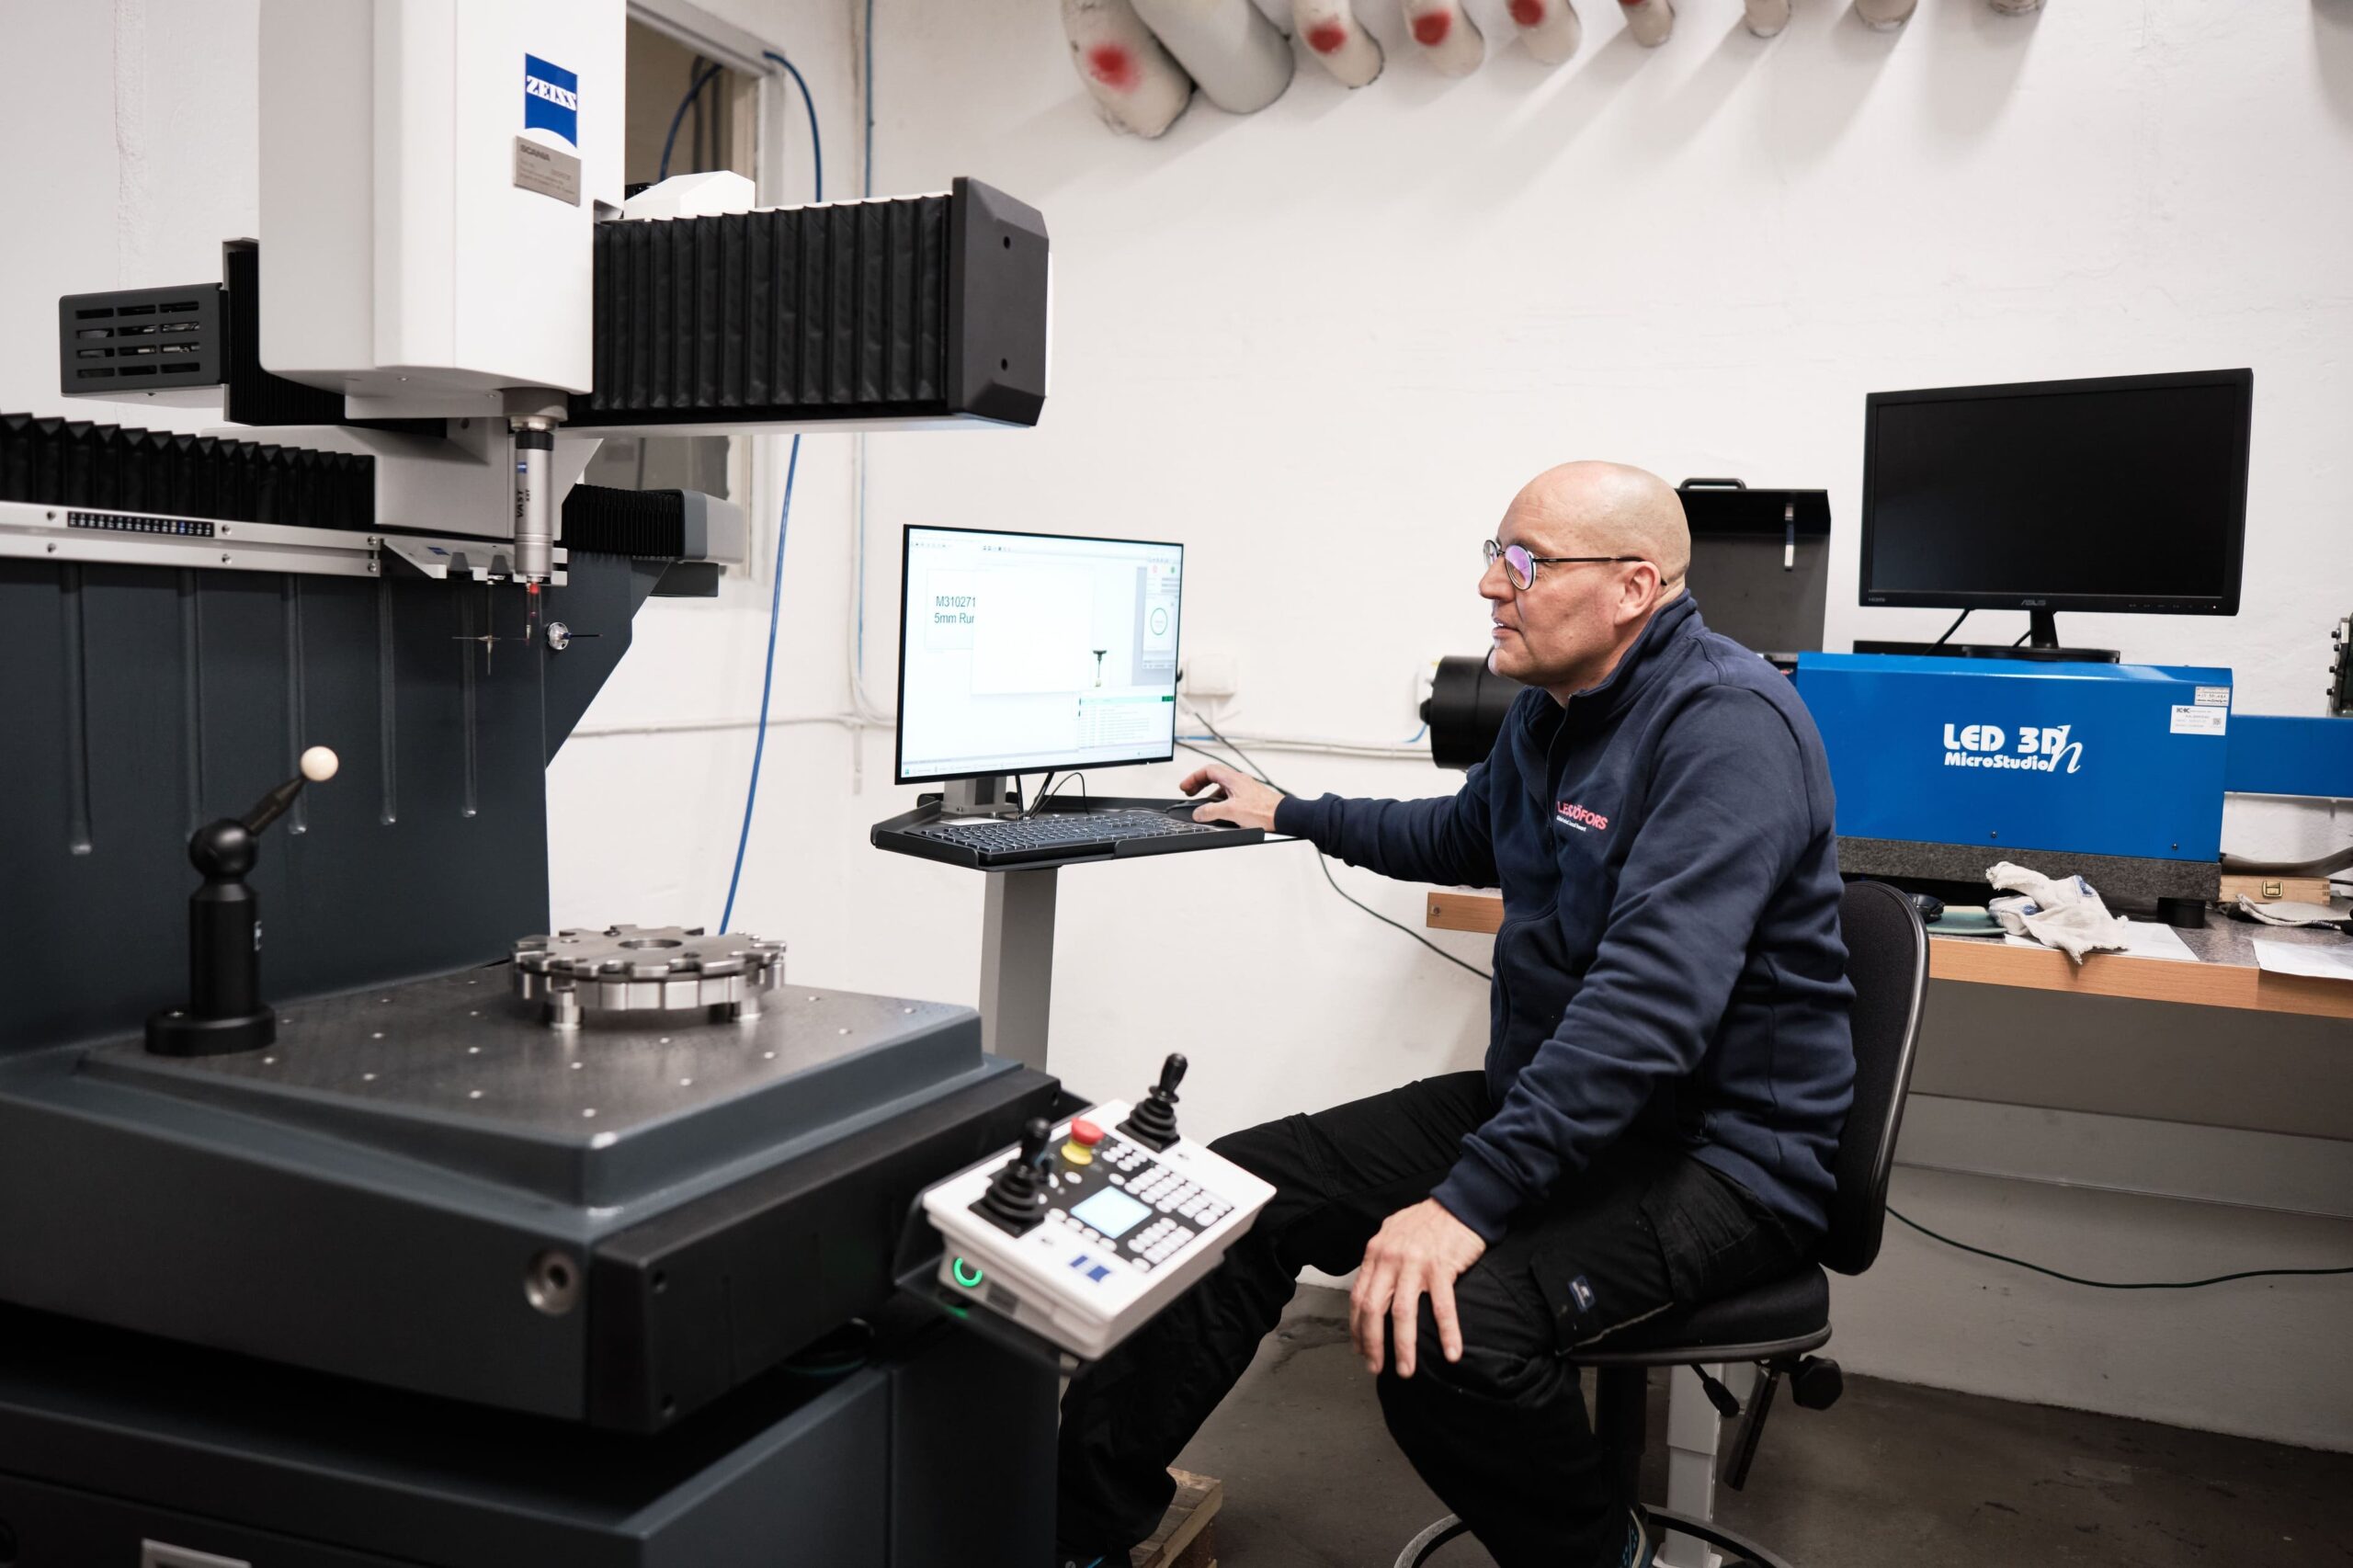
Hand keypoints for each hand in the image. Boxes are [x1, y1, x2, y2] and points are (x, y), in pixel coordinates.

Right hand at [1177, 761, 1283, 830]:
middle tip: (1190, 793)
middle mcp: (1239, 781)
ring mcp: (1245, 789)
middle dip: (1199, 784)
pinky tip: (1221, 813)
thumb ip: (1211, 811)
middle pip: (1214, 776)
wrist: (1284, 817)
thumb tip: (1198, 813)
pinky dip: (1221, 801)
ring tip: (1204, 805)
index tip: (1185, 787)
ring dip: (1210, 793)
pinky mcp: (1250, 798)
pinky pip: (1230, 795)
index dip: (1193, 778)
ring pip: (1222, 787)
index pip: (1208, 770)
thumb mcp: (1231, 811)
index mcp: (1233, 779)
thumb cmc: (1264, 811)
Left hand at [1350, 1199, 1486, 1377]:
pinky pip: (1443, 1307)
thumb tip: (1371, 1285)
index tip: (1360, 1350)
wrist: (1460, 1203)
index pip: (1358, 1297)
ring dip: (1404, 1347)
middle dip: (1373, 1343)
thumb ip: (1381, 1259)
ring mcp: (1415, 1264)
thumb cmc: (1427, 1221)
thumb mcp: (1393, 1233)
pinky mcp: (1441, 1268)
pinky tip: (1451, 1353)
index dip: (1357, 1327)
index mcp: (1376, 1253)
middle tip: (1377, 1368)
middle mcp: (1390, 1259)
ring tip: (1406, 1370)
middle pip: (1374, 1309)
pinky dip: (1448, 1333)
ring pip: (1403, 1314)